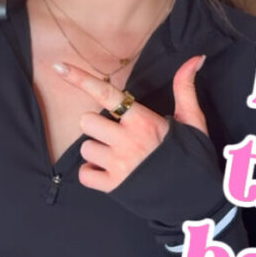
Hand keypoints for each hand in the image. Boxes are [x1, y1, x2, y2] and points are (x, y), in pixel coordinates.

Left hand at [52, 55, 207, 192]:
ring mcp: (118, 164)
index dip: (81, 79)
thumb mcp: (192, 120)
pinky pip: (85, 174)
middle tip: (117, 136)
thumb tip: (195, 58)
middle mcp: (127, 140)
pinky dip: (93, 174)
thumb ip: (184, 88)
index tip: (58, 67)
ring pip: (85, 148)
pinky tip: (110, 172)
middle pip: (87, 121)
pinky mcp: (113, 187)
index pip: (106, 94)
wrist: (197, 198)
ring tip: (118, 156)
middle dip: (98, 127)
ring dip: (96, 151)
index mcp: (143, 121)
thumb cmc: (192, 157)